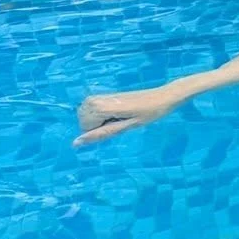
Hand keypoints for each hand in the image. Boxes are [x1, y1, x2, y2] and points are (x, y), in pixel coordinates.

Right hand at [75, 82, 192, 145]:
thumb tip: (76, 143)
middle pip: (82, 119)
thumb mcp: (126, 127)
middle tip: (119, 122)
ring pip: (85, 113)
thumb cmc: (149, 114)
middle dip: (95, 126)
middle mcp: (97, 98)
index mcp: (102, 106)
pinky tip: (116, 115)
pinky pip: (92, 108)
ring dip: (97, 120)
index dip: (97, 132)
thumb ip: (100, 134)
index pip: (84, 126)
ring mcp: (101, 95)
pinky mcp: (107, 95)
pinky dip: (100, 115)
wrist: (163, 96)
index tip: (117, 127)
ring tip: (118, 119)